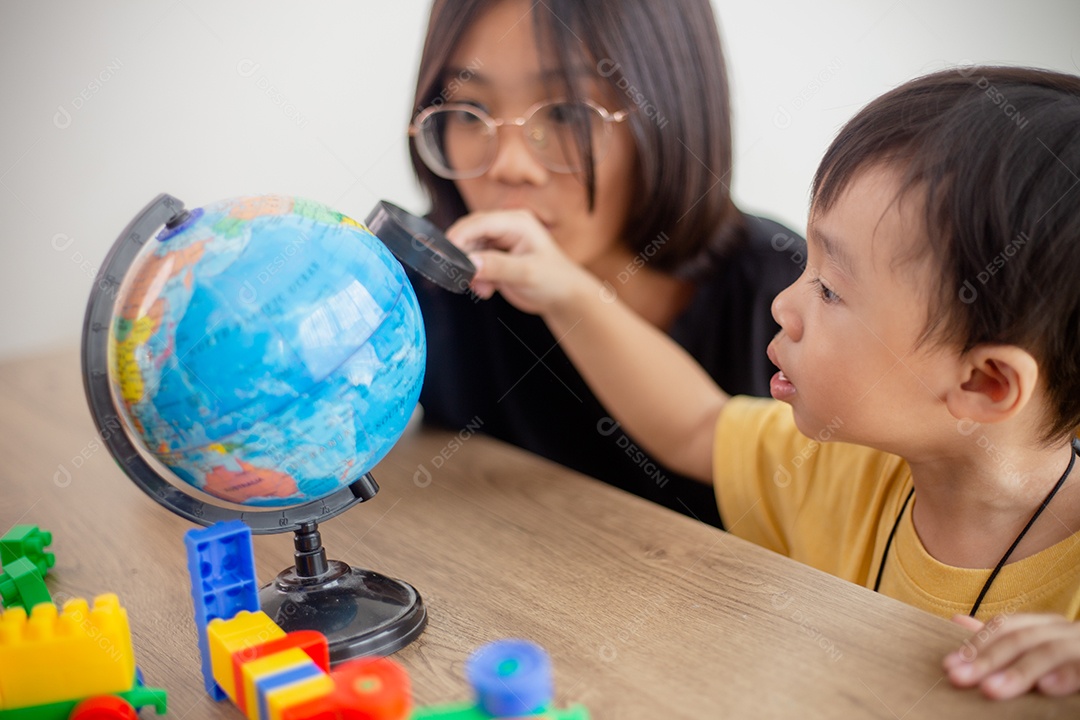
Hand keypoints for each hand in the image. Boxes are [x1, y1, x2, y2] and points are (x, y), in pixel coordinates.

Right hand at [446, 210, 597, 316]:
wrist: (562, 296)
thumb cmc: (554, 280)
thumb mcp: (527, 273)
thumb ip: (498, 266)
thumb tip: (471, 263)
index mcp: (516, 222)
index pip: (480, 222)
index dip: (460, 236)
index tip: (446, 256)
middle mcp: (506, 227)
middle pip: (470, 233)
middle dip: (462, 255)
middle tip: (459, 276)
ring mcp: (499, 242)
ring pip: (469, 249)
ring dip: (468, 270)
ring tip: (481, 288)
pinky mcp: (494, 257)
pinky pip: (473, 262)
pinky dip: (474, 277)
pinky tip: (486, 290)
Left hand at [943, 612, 1079, 698]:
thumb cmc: (1073, 660)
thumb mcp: (1038, 647)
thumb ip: (1003, 638)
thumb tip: (958, 621)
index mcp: (1049, 627)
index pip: (1008, 627)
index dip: (977, 644)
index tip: (949, 665)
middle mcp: (1067, 631)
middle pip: (1023, 638)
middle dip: (987, 658)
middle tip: (958, 678)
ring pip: (1051, 651)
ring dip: (1020, 671)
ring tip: (991, 691)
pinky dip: (1068, 676)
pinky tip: (1048, 688)